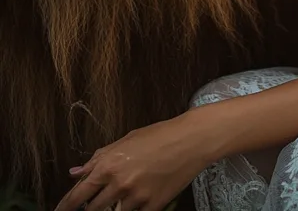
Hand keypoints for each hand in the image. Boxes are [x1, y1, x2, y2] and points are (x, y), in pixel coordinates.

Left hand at [55, 109, 215, 210]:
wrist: (190, 140)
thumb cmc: (158, 135)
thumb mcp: (125, 141)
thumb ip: (98, 158)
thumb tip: (75, 172)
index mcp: (109, 164)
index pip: (78, 194)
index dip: (65, 207)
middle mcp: (119, 183)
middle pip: (92, 209)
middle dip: (89, 209)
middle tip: (91, 205)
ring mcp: (136, 197)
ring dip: (110, 210)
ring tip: (118, 198)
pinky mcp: (152, 207)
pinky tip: (134, 203)